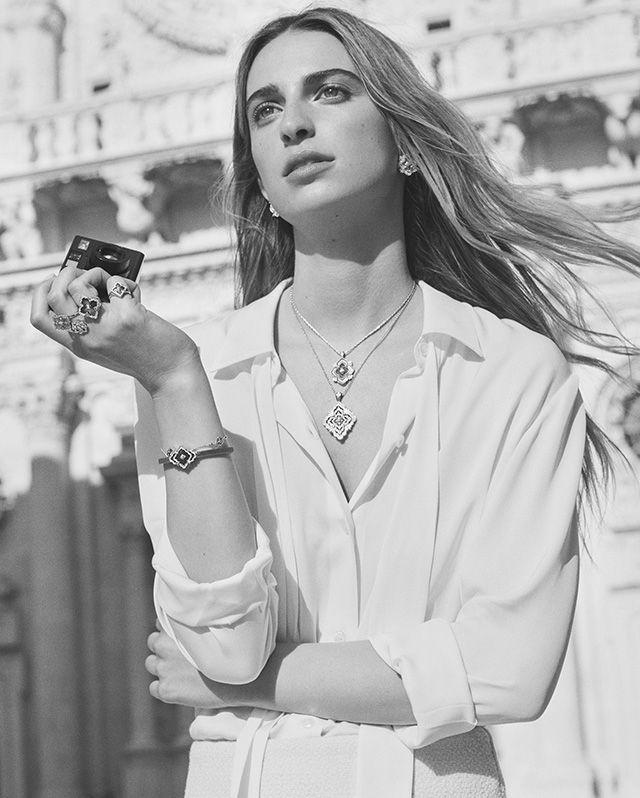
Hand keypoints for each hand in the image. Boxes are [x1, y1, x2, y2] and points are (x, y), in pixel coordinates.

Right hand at [30, 265, 200, 394]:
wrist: (173, 375)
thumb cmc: (145, 357)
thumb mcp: (109, 346)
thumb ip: (93, 322)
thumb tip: (86, 282)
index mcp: (80, 346)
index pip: (39, 319)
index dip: (40, 293)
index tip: (53, 281)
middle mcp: (88, 338)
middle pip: (54, 296)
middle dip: (66, 274)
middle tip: (85, 274)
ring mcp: (106, 327)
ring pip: (78, 285)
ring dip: (94, 273)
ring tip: (112, 284)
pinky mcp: (129, 317)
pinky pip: (116, 283)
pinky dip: (126, 282)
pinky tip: (135, 294)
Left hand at [145, 626, 248, 708]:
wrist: (239, 682)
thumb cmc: (230, 654)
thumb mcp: (212, 630)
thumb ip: (193, 627)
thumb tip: (185, 625)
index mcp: (175, 627)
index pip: (160, 624)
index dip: (170, 631)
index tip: (181, 637)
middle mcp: (164, 646)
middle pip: (153, 642)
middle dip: (163, 648)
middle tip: (181, 656)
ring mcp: (164, 668)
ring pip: (151, 664)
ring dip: (162, 667)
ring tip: (181, 672)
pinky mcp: (166, 689)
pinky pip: (154, 688)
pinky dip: (164, 688)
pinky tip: (180, 686)